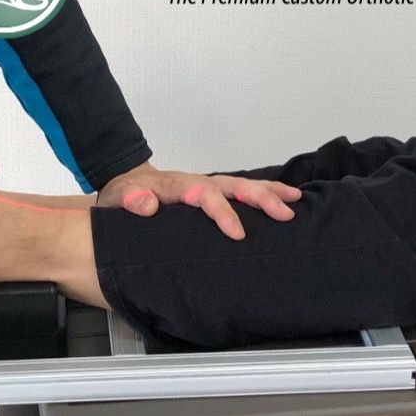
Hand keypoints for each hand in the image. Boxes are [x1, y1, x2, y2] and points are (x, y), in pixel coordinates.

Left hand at [97, 163, 302, 239]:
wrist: (125, 183)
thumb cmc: (124, 194)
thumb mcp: (119, 198)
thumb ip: (132, 201)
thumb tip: (148, 205)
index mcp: (177, 186)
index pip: (204, 195)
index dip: (222, 212)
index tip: (238, 233)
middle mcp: (197, 182)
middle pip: (232, 186)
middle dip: (259, 197)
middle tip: (285, 214)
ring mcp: (206, 185)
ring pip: (241, 185)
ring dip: (268, 192)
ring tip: (296, 200)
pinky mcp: (212, 191)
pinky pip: (240, 190)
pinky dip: (264, 192)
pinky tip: (286, 199)